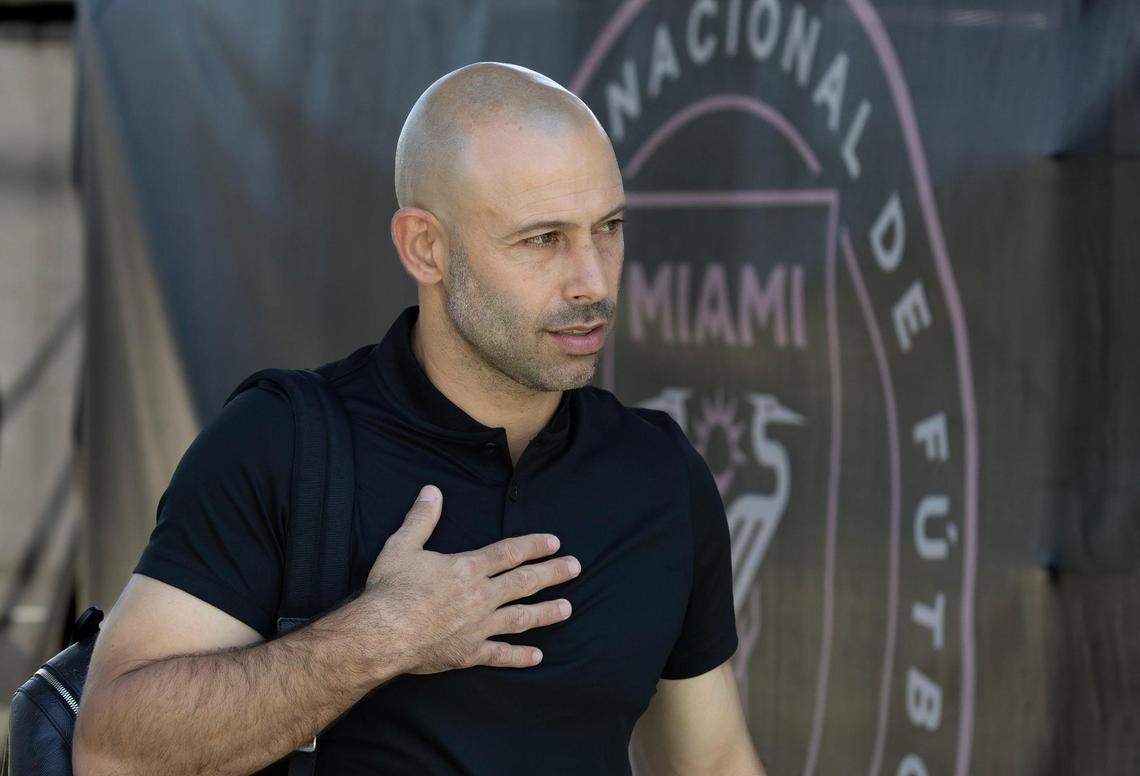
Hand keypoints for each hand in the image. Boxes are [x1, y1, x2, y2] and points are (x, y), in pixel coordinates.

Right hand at [362, 484, 579, 674]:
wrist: (381, 635)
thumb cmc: (390, 590)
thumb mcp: (402, 546)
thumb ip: (421, 518)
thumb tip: (432, 490)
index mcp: (467, 569)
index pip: (508, 553)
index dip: (533, 546)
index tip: (555, 543)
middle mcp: (480, 597)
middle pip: (524, 583)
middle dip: (553, 574)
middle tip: (575, 568)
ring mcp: (478, 627)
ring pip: (521, 618)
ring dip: (546, 612)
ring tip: (567, 609)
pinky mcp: (469, 653)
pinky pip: (501, 655)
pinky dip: (520, 656)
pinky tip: (537, 656)